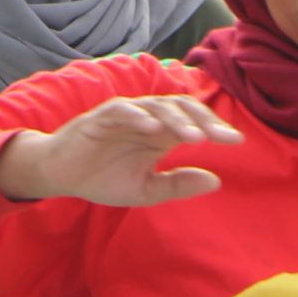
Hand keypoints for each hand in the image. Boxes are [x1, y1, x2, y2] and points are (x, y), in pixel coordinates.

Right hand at [0, 95, 242, 207]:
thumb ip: (178, 185)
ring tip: (194, 137)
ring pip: (154, 106)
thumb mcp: (146, 190)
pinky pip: (121, 111)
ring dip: (175, 119)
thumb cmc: (102, 178)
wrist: (61, 177)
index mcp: (159, 134)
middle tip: (223, 137)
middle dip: (202, 119)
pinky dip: (138, 117)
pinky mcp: (98, 119)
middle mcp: (144, 120)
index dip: (214, 127)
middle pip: (179, 107)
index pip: (191, 120)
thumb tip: (216, 181)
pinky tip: (153, 129)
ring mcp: (121, 116)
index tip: (237, 142)